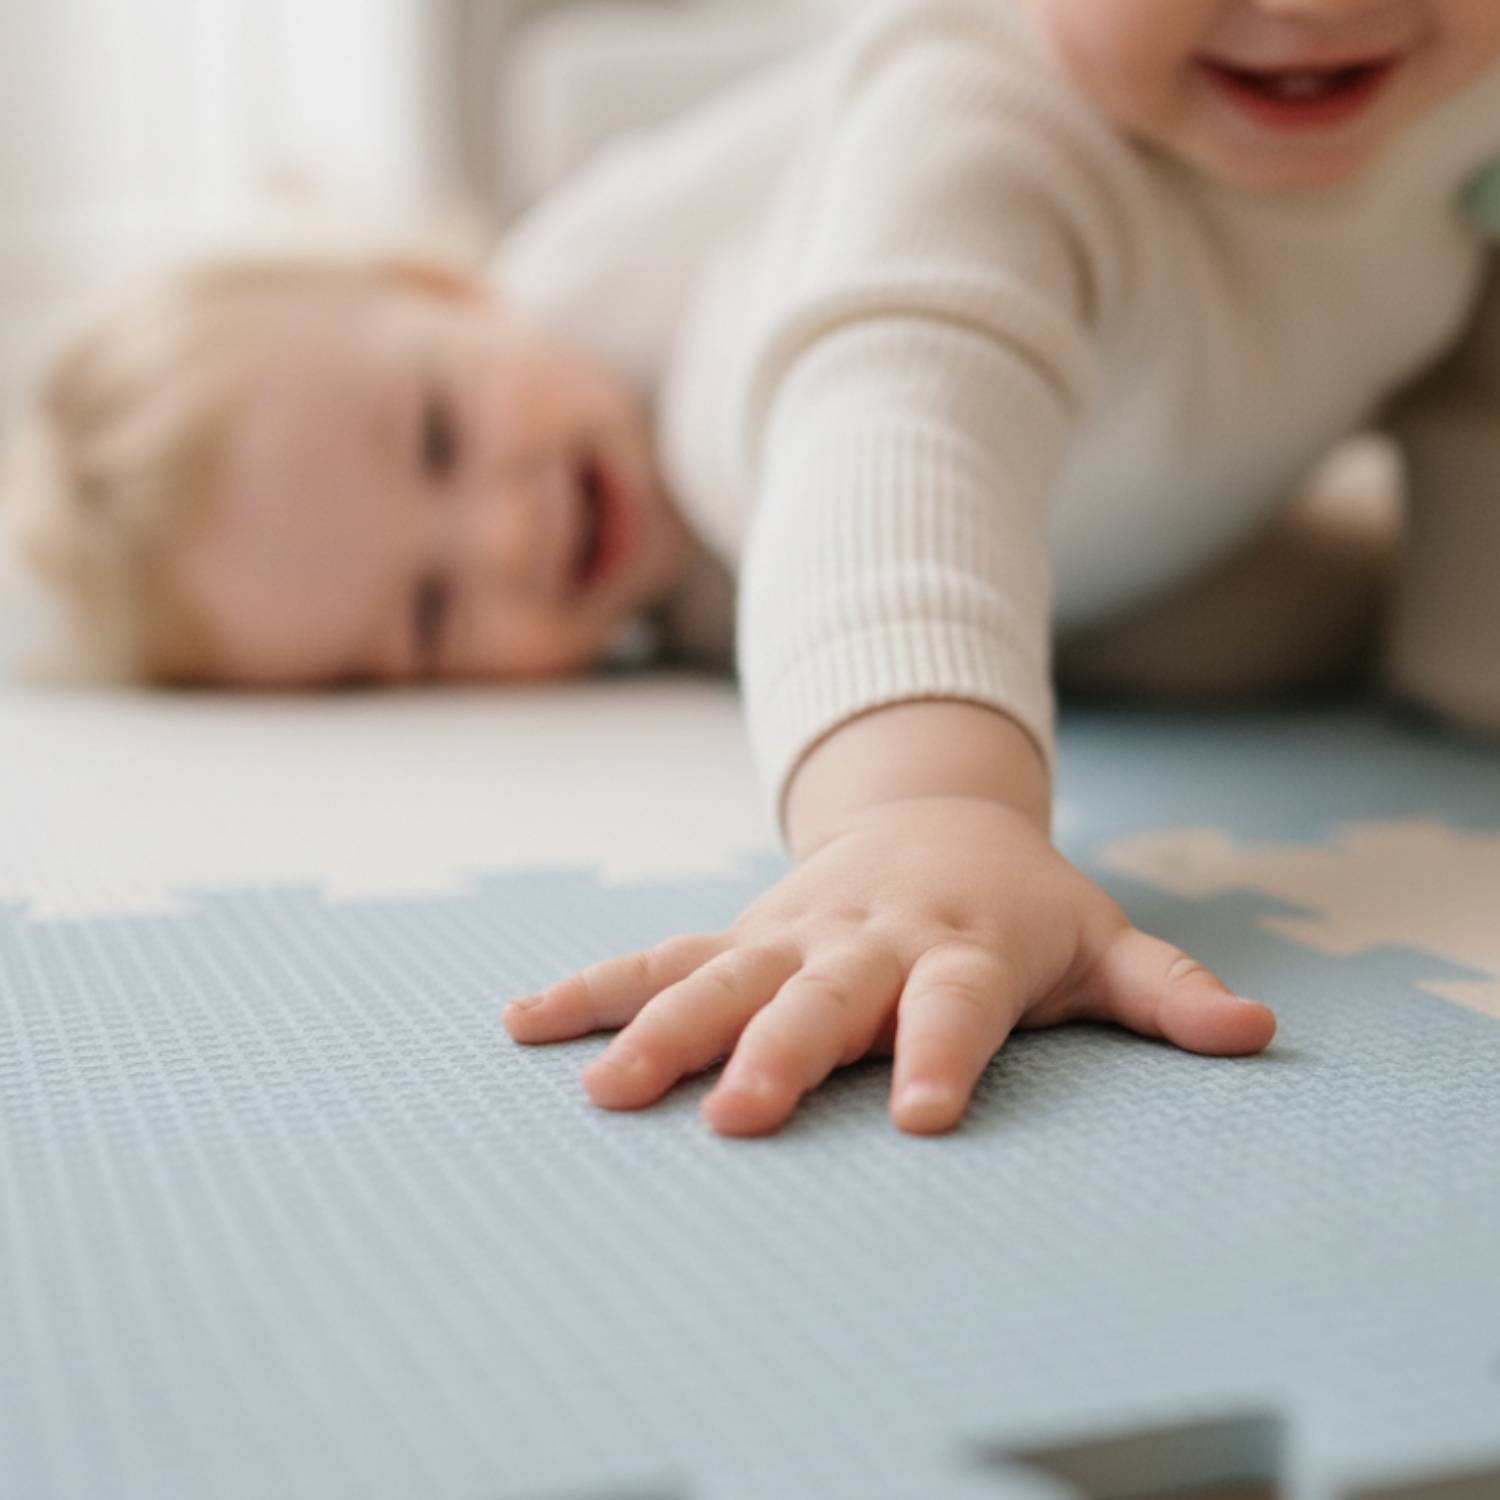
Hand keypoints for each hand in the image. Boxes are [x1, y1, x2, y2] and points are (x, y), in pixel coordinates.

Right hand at [502, 795, 1275, 1135]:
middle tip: (737, 1116)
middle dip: (781, 1050)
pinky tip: (523, 1026)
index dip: (944, 1053)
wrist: (934, 814)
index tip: (922, 1119)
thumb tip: (1261, 1034)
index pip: (958, 1004)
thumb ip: (1169, 990)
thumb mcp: (1103, 937)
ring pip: (723, 973)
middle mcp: (871, 936)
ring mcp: (794, 926)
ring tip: (606, 1089)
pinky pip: (660, 954)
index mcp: (964, 944)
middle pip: (824, 993)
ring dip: (662, 1025)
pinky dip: (594, 987)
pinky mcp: (742, 927)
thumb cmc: (1023, 904)